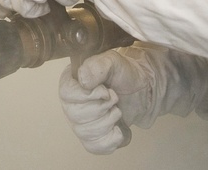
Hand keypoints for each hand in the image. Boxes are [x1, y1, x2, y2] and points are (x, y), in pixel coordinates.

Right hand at [58, 44, 207, 153]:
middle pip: (75, 115)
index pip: (66, 93)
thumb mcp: (113, 61)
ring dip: (108, 121)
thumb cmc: (124, 74)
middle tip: (115, 98)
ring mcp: (79, 122)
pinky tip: (118, 128)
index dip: (88, 95)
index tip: (106, 91)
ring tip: (117, 110)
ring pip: (85, 132)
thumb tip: (83, 82)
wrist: (141, 91)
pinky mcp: (91, 138)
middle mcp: (70, 103)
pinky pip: (94, 146)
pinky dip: (110, 139)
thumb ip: (97, 66)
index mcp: (71, 81)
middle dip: (102, 108)